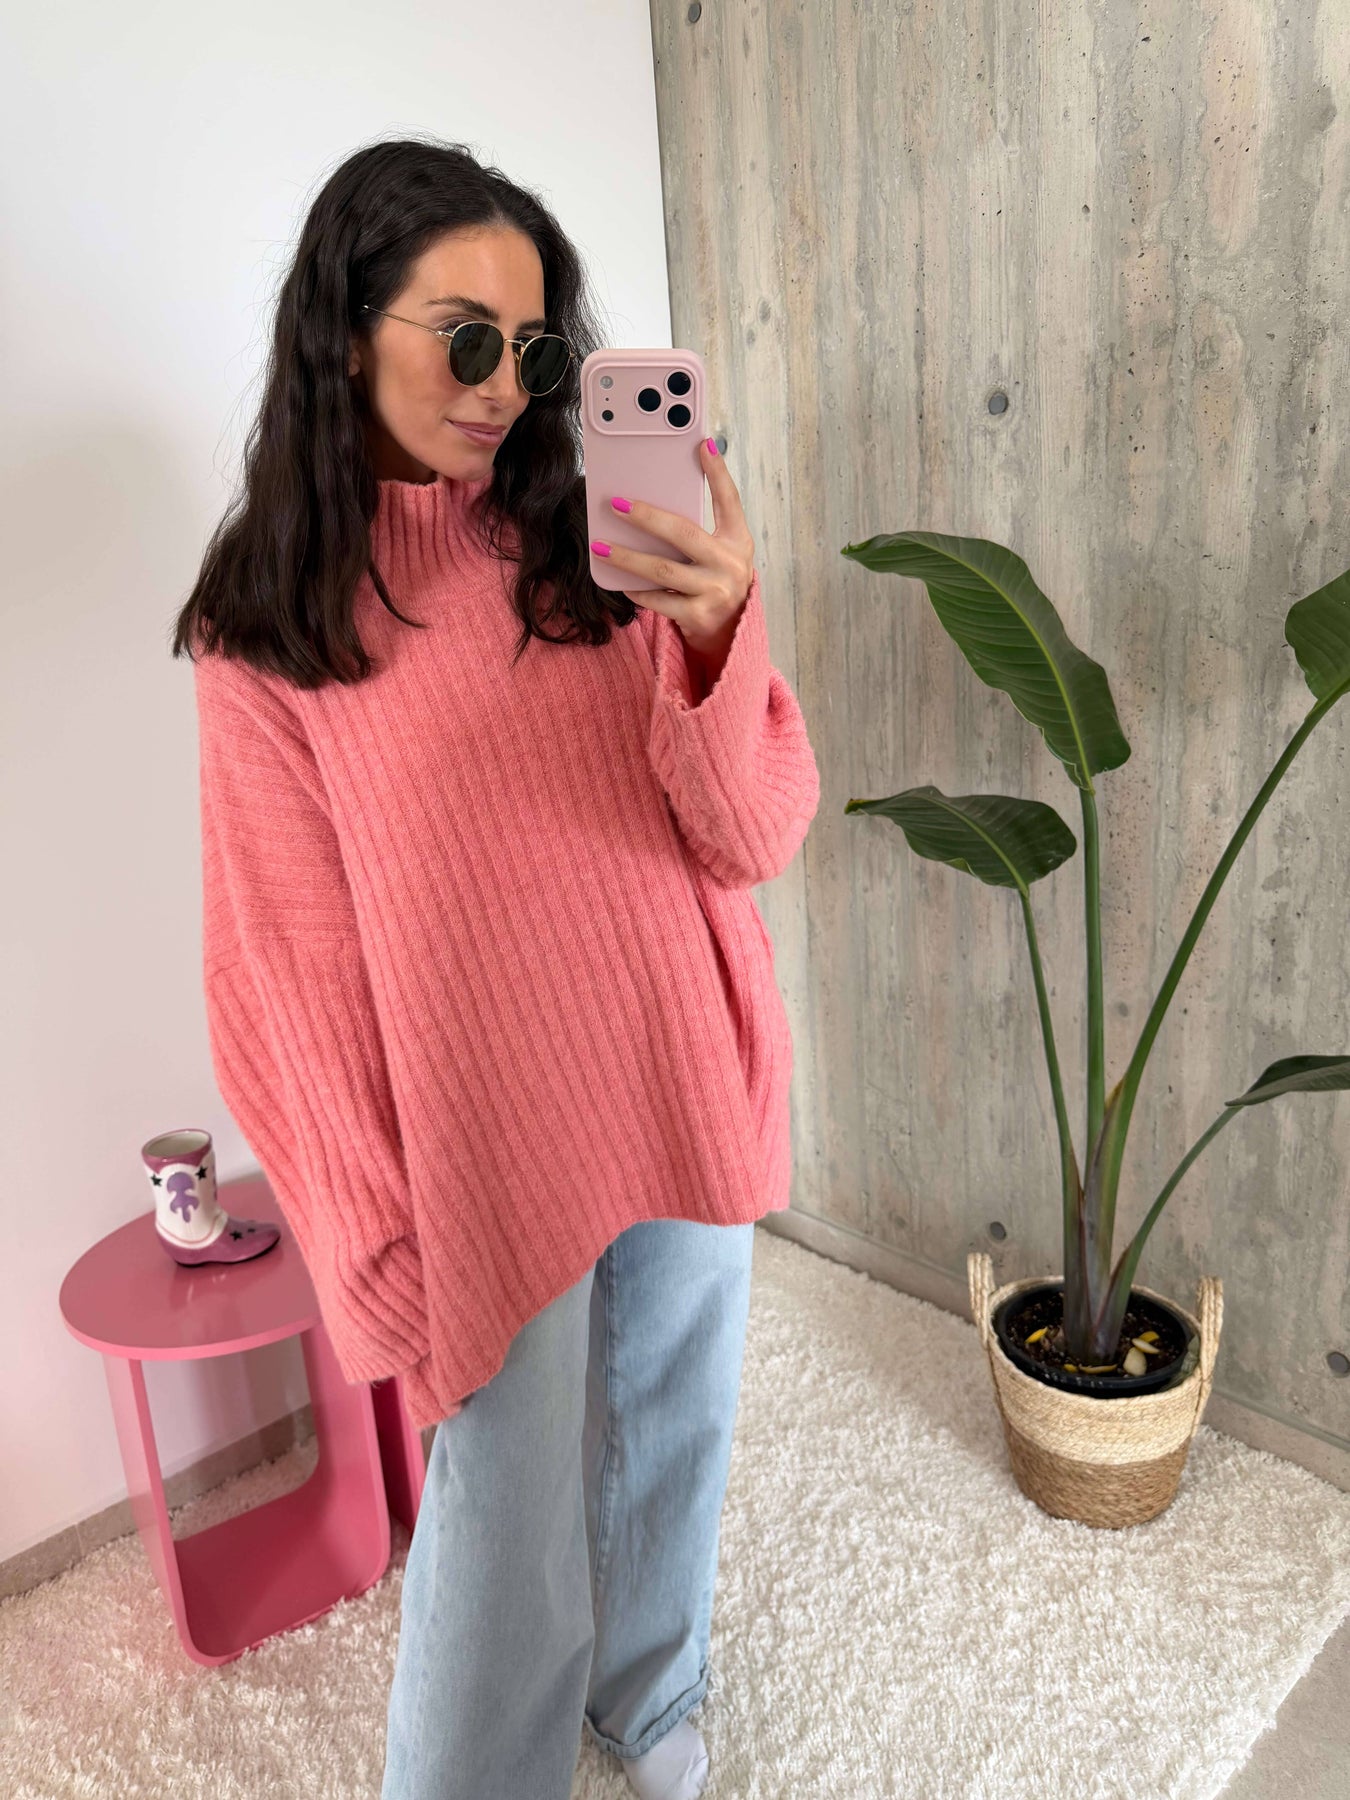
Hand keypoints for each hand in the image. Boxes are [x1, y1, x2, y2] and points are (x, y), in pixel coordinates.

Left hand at [591, 438, 754, 652]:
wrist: (731, 632)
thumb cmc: (717, 582)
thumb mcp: (721, 551)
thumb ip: (701, 526)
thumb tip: (661, 496)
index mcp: (737, 540)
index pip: (729, 500)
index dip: (717, 472)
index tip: (701, 445)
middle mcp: (730, 564)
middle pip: (683, 533)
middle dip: (646, 517)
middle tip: (616, 504)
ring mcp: (715, 591)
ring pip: (663, 569)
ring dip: (628, 557)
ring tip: (601, 546)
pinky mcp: (699, 615)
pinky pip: (659, 599)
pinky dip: (637, 590)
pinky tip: (620, 582)